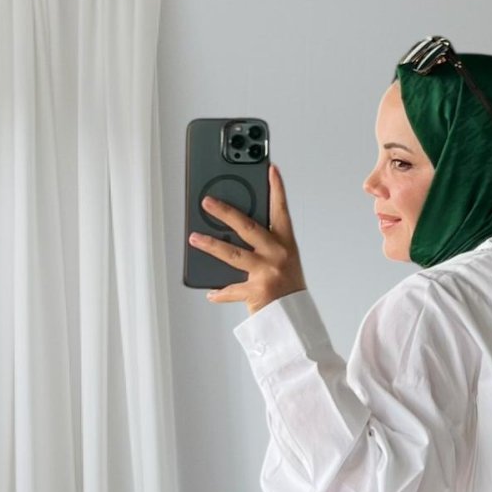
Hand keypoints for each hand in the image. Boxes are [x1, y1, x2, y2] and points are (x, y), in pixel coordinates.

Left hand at [189, 163, 307, 315]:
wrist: (297, 322)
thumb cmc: (289, 290)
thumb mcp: (284, 262)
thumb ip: (265, 245)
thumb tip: (232, 231)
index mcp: (287, 245)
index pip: (281, 211)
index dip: (277, 189)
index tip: (270, 168)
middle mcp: (278, 255)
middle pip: (248, 227)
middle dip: (225, 212)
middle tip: (207, 202)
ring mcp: (267, 273)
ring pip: (233, 254)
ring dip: (211, 245)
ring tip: (194, 238)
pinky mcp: (257, 292)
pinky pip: (232, 290)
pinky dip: (220, 293)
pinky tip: (211, 292)